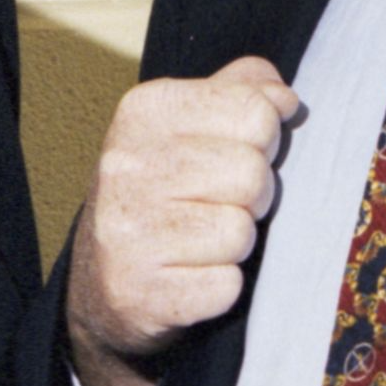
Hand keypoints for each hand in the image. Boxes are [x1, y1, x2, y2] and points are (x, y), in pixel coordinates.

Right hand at [65, 54, 300, 385]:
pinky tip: (189, 276)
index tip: (232, 157)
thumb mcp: (187, 127)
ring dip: (235, 244)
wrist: (101, 282)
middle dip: (252, 196)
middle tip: (219, 205)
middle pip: (253, 173)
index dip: (263, 141)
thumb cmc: (159, 195)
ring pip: (241, 232)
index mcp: (143, 112)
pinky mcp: (139, 292)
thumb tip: (284, 97)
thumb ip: (239, 93)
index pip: (255, 111)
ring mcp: (127, 232)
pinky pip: (226, 286)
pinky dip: (220, 287)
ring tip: (201, 241)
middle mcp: (125, 166)